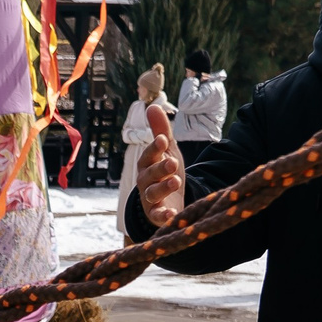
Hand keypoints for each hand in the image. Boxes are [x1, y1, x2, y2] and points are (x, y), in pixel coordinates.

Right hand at [134, 100, 184, 229]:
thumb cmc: (165, 172)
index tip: (163, 140)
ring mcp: (150, 198)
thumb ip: (161, 131)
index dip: (154, 148)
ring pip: (152, 193)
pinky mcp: (156, 215)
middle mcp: (146, 181)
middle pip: (149, 174)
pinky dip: (163, 215)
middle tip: (173, 162)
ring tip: (175, 181)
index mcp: (148, 164)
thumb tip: (153, 106)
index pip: (148, 155)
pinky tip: (172, 214)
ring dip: (163, 188)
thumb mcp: (167, 151)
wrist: (167, 199)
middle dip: (160, 168)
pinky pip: (157, 215)